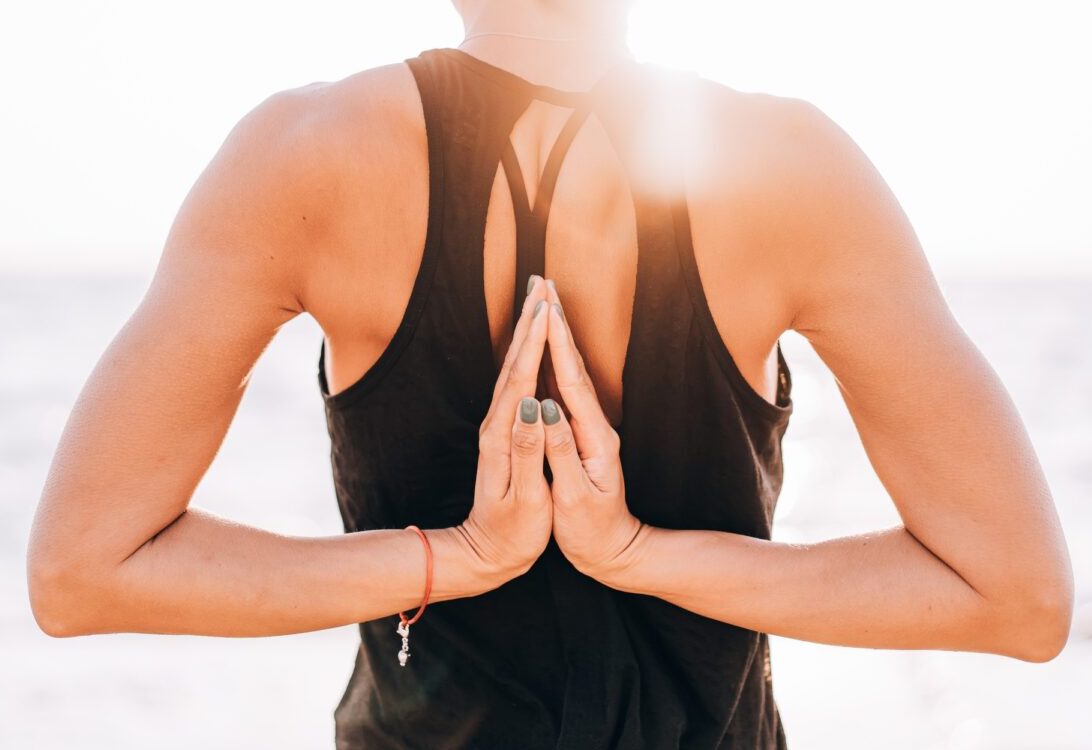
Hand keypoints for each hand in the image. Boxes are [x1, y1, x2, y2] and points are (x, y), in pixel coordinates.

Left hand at [454, 276, 553, 583]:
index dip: (536, 342)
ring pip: (513, 368)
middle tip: (541, 283)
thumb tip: (533, 408)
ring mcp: (496, 427)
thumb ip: (528, 452)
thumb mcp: (525, 499)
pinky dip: (525, 355)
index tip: (548, 307)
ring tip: (539, 300)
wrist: (484, 556)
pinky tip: (532, 343)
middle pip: (514, 363)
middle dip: (529, 321)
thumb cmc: (511, 535)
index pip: (522, 380)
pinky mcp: (503, 432)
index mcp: (502, 437)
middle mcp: (495, 425)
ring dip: (526, 332)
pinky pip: (516, 382)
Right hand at [538, 280, 647, 581]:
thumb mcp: (575, 498)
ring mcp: (589, 428)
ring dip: (555, 335)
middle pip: (573, 364)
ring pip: (568, 371)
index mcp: (594, 437)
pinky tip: (541, 347)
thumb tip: (546, 411)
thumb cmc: (594, 532)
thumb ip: (560, 453)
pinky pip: (563, 387)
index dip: (556, 343)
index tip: (544, 309)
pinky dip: (552, 360)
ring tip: (541, 302)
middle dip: (556, 323)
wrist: (617, 553)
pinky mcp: (580, 435)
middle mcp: (595, 425)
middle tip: (542, 284)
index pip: (571, 381)